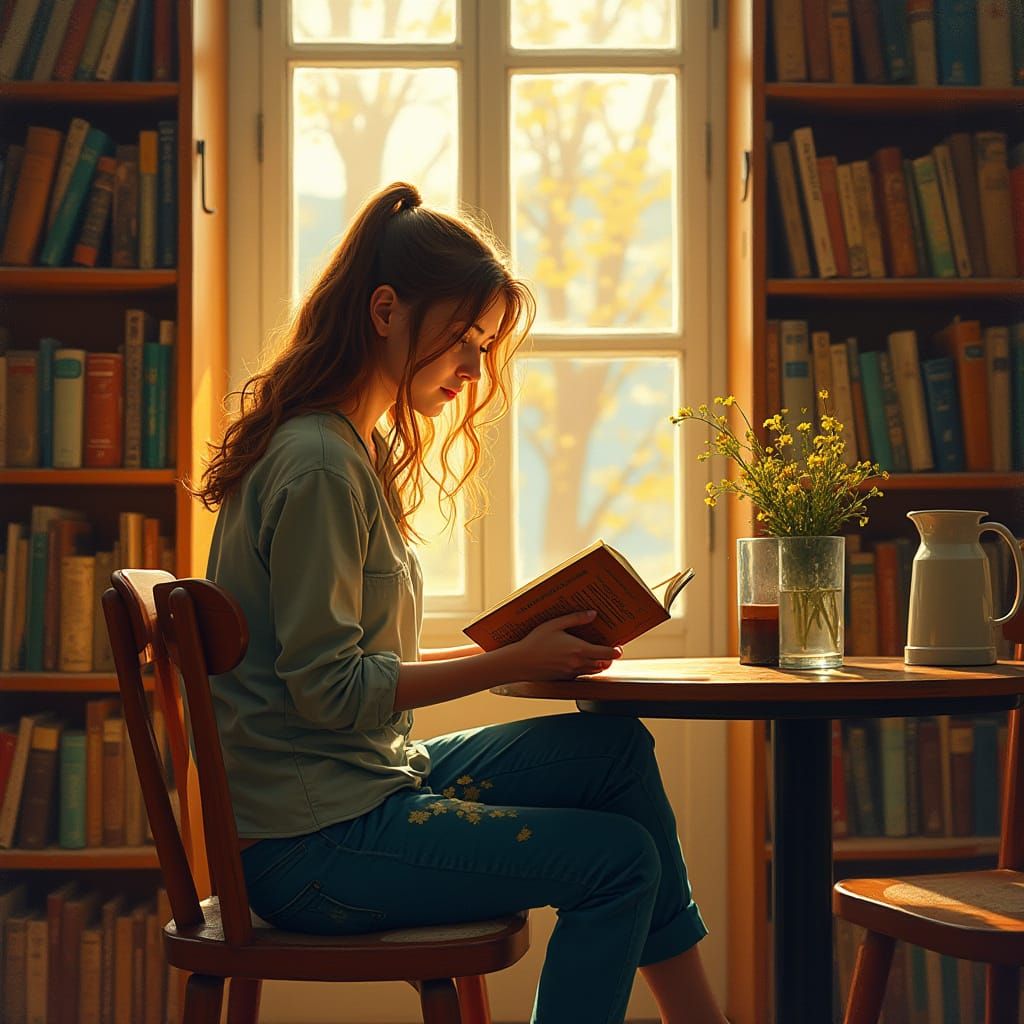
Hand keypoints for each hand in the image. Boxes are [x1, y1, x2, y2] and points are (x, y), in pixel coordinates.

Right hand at [507, 610, 622, 680]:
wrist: (520, 662)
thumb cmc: (535, 642)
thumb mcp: (554, 624)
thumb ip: (575, 619)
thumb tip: (593, 614)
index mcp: (579, 650)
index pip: (606, 653)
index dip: (616, 651)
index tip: (619, 648)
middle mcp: (578, 663)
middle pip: (603, 664)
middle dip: (609, 658)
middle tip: (611, 651)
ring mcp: (572, 673)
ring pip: (593, 671)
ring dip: (599, 664)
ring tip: (599, 656)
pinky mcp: (565, 678)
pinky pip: (581, 675)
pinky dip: (586, 670)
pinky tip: (580, 661)